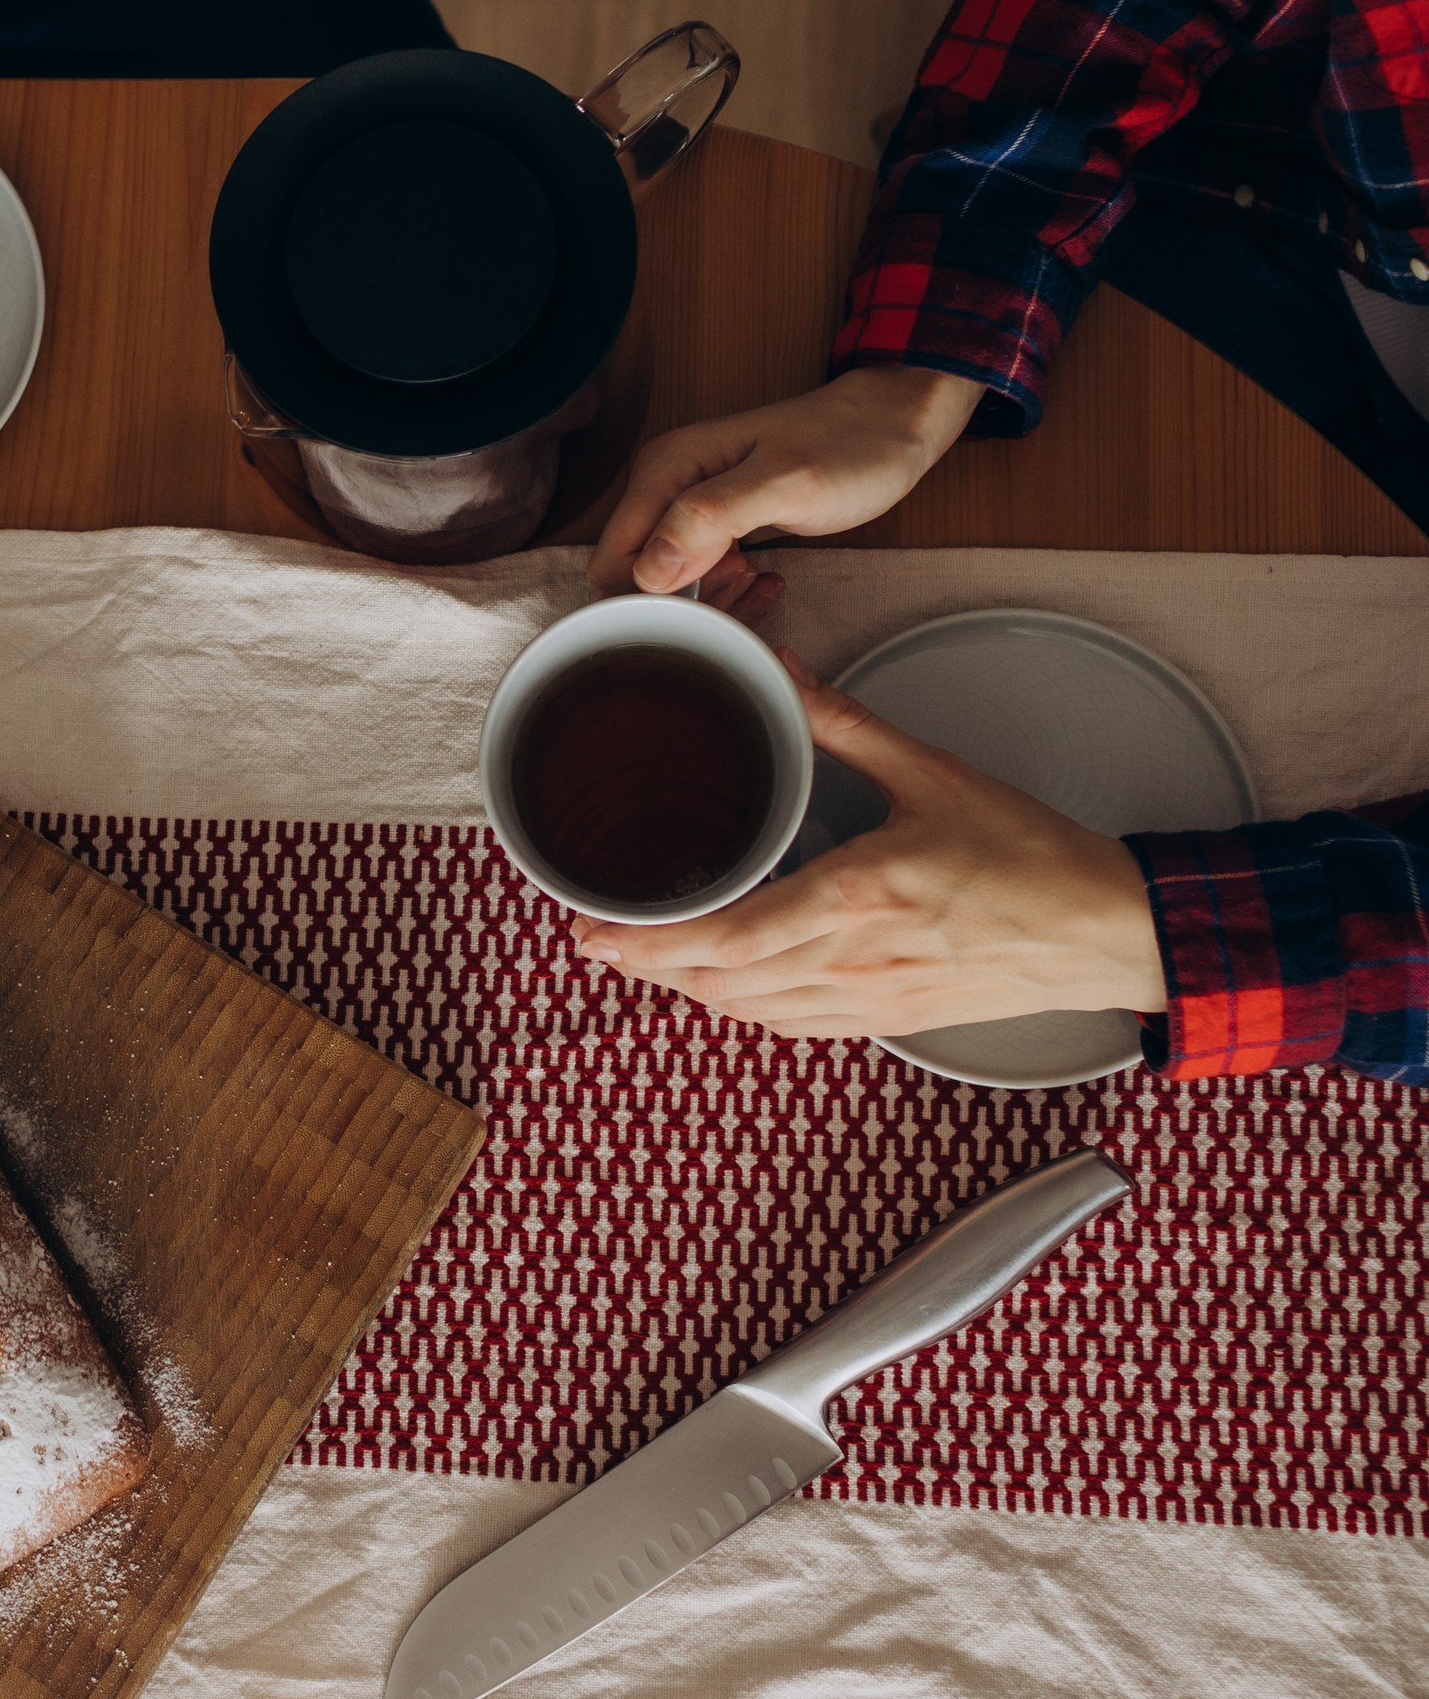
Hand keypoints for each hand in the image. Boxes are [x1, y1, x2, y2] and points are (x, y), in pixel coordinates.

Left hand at [573, 652, 1166, 1037]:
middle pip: (716, 985)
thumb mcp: (933, 773)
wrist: (1107, 931)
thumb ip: (844, 725)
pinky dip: (743, 1008)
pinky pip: (792, 1027)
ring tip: (645, 959)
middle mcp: (850, 963)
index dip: (644, 944)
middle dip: (646, 968)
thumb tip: (781, 671)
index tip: (590, 932)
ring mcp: (868, 1003)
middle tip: (594, 943)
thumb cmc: (1031, 855)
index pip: (721, 938)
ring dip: (687, 991)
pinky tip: (722, 984)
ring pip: (748, 1014)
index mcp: (852, 899)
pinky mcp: (888, 1023)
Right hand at [589, 366, 983, 600]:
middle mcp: (663, 487)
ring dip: (706, 601)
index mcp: (664, 471)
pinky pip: (695, 576)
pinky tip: (764, 582)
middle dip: (676, 607)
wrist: (896, 423)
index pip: (613, 561)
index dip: (646, 603)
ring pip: (664, 582)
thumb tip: (646, 569)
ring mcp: (687, 507)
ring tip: (758, 584)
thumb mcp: (784, 483)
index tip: (702, 616)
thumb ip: (708, 519)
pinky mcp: (715, 525)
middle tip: (740, 600)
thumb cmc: (851, 445)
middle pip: (632, 577)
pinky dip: (725, 591)